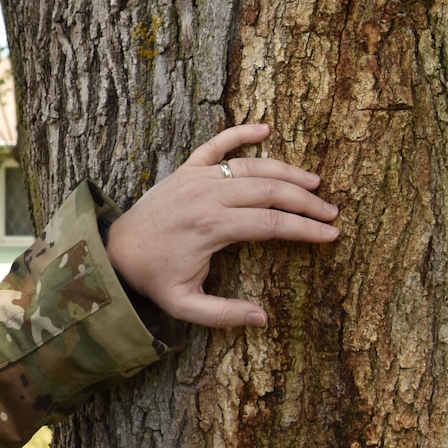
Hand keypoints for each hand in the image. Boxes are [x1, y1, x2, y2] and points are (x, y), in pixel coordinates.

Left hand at [105, 123, 338, 328]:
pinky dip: (240, 133)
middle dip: (306, 202)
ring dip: (287, 172)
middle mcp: (207, 196)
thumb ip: (223, 314)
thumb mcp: (183, 305)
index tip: (331, 235)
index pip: (272, 222)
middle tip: (331, 213)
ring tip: (315, 183)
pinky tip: (265, 128)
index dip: (305, 229)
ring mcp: (196, 177)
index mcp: (211, 227)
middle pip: (270, 191)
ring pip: (252, 166)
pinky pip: (216, 144)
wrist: (116, 250)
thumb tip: (263, 319)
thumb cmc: (153, 277)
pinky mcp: (186, 168)